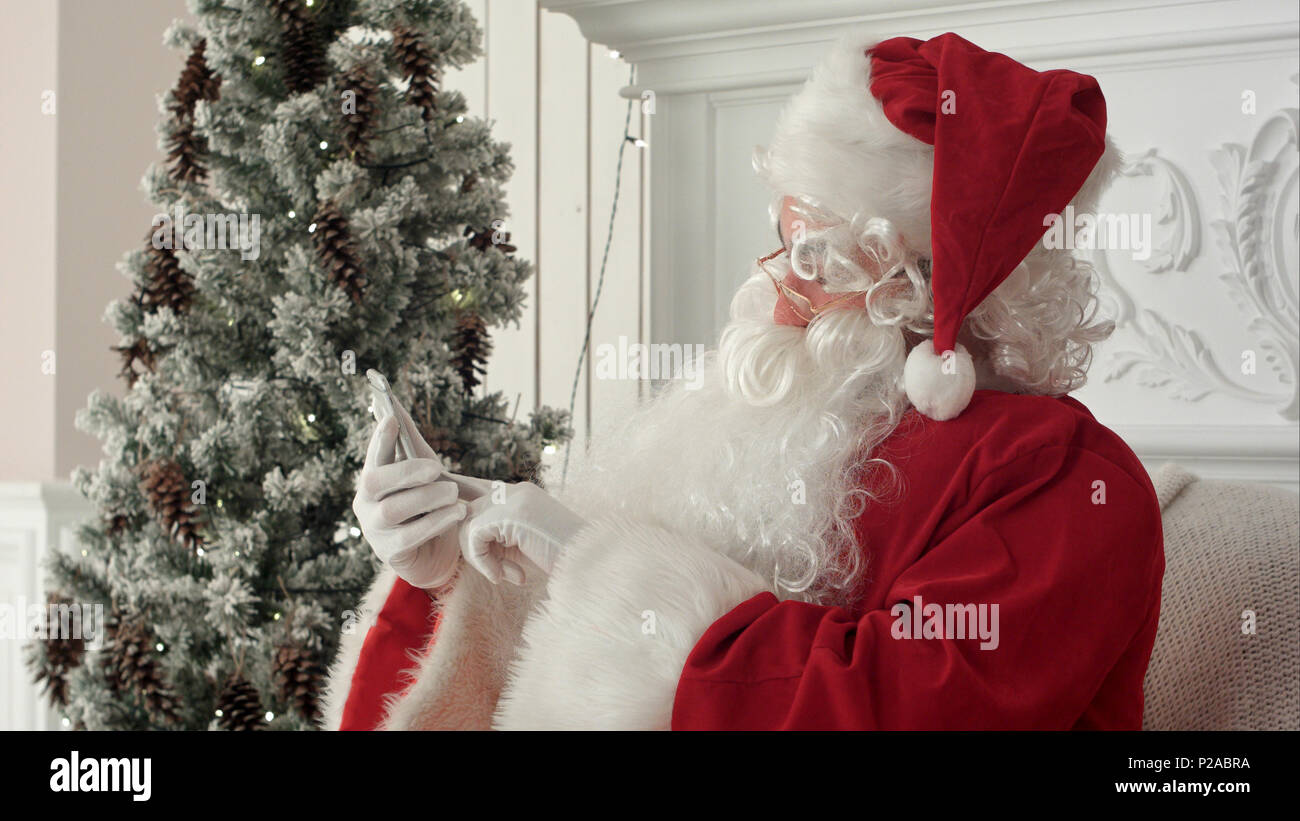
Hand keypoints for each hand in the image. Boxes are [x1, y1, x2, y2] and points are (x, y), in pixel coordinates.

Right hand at [353, 414, 466, 589]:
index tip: (391, 419)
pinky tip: (457, 513)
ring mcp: (375, 529)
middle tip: (437, 468)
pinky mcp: (390, 552)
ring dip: (427, 497)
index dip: (381, 438)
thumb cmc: (428, 507)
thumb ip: (412, 450)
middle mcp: (366, 502)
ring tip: (452, 494)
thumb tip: (395, 408)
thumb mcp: (424, 476)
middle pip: (375, 481)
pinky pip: (410, 536)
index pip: (373, 455)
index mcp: (374, 478)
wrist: (436, 553)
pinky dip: (436, 521)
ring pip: (393, 508)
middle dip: (406, 471)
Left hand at [459, 482, 586, 584]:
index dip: (464, 509)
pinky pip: (474, 536)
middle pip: (470, 512)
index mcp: (524, 494)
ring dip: (479, 557)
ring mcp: (513, 499)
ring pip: (467, 523)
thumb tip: (467, 535)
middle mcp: (517, 490)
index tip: (462, 534)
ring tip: (503, 575)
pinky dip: (482, 561)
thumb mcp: (527, 545)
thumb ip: (501, 536)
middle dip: (476, 547)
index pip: (477, 490)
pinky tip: (501, 576)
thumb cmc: (563, 562)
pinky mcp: (510, 514)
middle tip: (499, 572)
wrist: (592, 565)